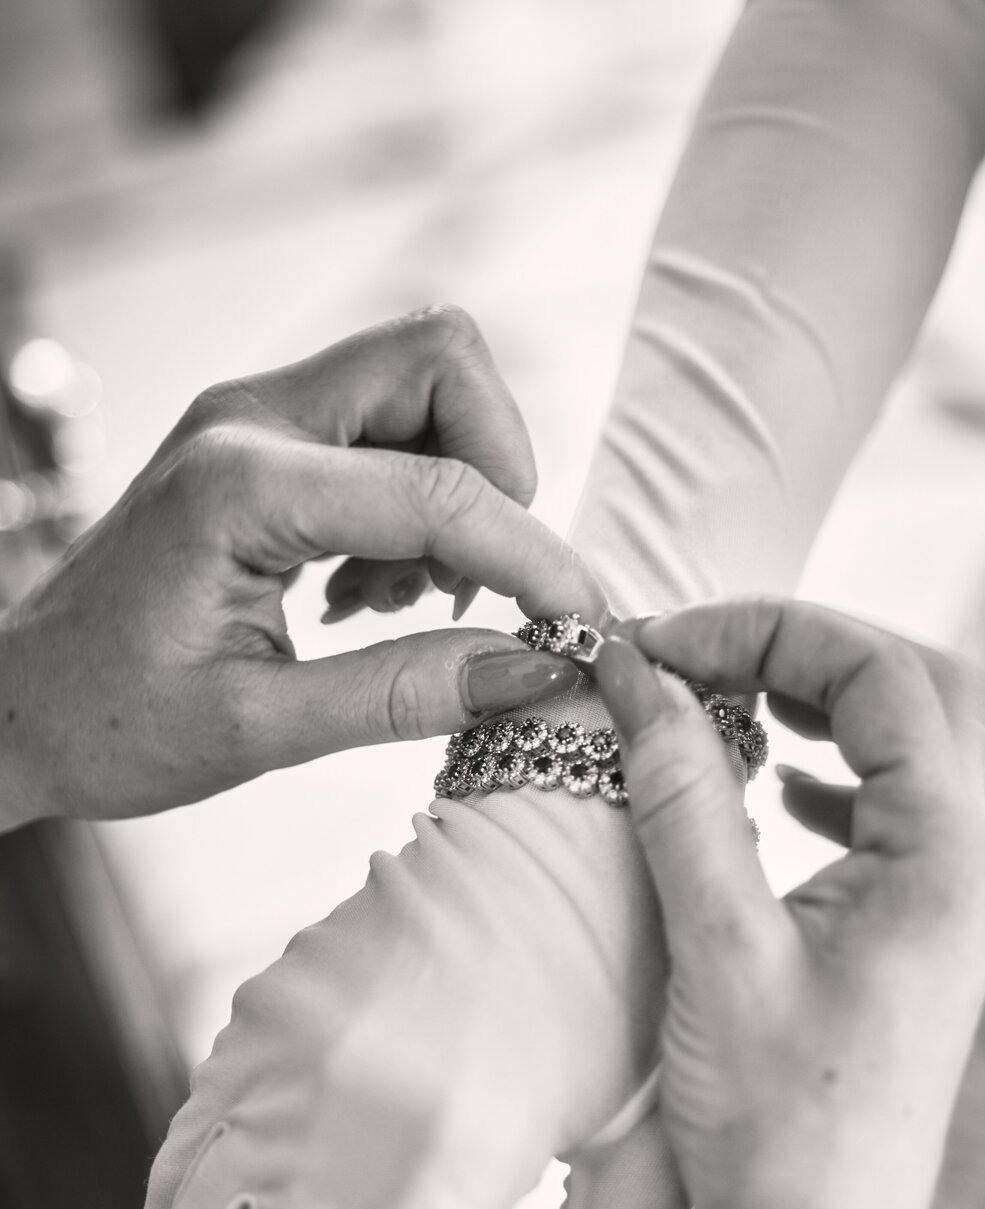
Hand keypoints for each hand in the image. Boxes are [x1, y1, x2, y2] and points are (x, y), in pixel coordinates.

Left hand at [0, 307, 600, 826]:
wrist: (16, 705)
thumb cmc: (114, 725)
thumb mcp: (261, 731)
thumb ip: (403, 694)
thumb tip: (539, 670)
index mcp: (237, 488)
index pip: (437, 489)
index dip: (534, 556)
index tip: (585, 625)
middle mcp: (248, 419)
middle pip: (440, 358)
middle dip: (500, 467)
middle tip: (477, 585)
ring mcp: (254, 417)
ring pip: (422, 379)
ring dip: (458, 485)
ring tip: (406, 601)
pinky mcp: (263, 439)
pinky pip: (386, 423)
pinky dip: (418, 497)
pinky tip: (373, 590)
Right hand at [595, 598, 984, 1208]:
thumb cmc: (777, 1128)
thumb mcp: (719, 949)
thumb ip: (682, 801)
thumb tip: (636, 676)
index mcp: (946, 860)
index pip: (881, 674)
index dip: (768, 633)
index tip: (661, 647)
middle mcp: (973, 872)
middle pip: (928, 691)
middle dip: (814, 652)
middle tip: (706, 660)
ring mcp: (958, 910)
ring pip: (938, 749)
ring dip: (846, 709)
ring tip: (750, 709)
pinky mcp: (924, 945)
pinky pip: (919, 817)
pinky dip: (853, 779)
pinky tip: (785, 801)